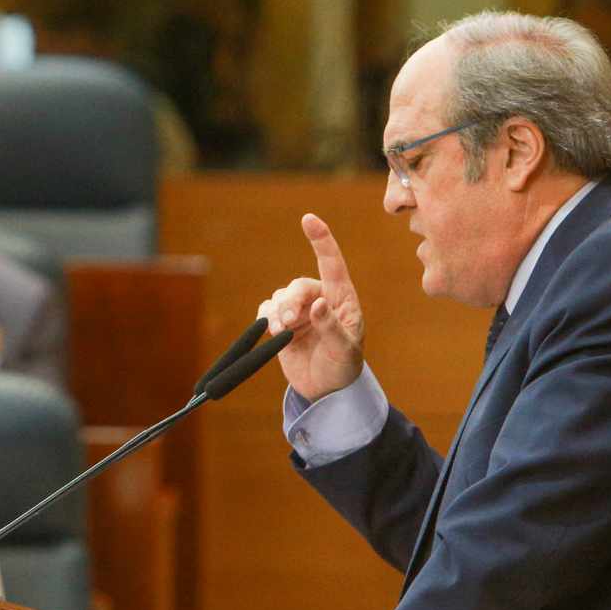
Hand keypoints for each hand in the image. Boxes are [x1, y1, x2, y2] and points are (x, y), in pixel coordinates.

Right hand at [257, 214, 364, 400]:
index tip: (309, 219)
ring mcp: (300, 311)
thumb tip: (318, 303)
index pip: (332, 264)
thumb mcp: (344, 350)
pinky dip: (266, 319)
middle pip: (298, 287)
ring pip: (280, 298)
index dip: (321, 240)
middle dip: (289, 302)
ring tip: (281, 333)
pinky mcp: (283, 325)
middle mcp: (320, 300)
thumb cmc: (343, 367)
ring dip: (277, 313)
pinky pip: (267, 311)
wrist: (326, 390)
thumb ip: (331, 326)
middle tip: (286, 323)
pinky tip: (272, 332)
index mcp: (342, 299)